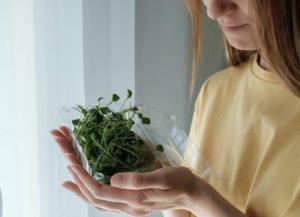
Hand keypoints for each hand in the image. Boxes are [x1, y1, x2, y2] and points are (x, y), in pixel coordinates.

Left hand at [50, 126, 205, 215]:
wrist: (190, 193)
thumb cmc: (179, 181)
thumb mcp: (163, 177)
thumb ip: (139, 180)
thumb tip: (113, 179)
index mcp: (134, 200)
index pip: (100, 191)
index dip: (84, 178)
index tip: (73, 162)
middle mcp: (128, 208)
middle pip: (94, 198)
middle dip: (77, 181)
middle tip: (66, 162)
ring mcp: (128, 208)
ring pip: (97, 203)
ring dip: (81, 190)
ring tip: (68, 180)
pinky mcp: (130, 204)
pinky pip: (105, 202)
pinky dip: (92, 195)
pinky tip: (87, 188)